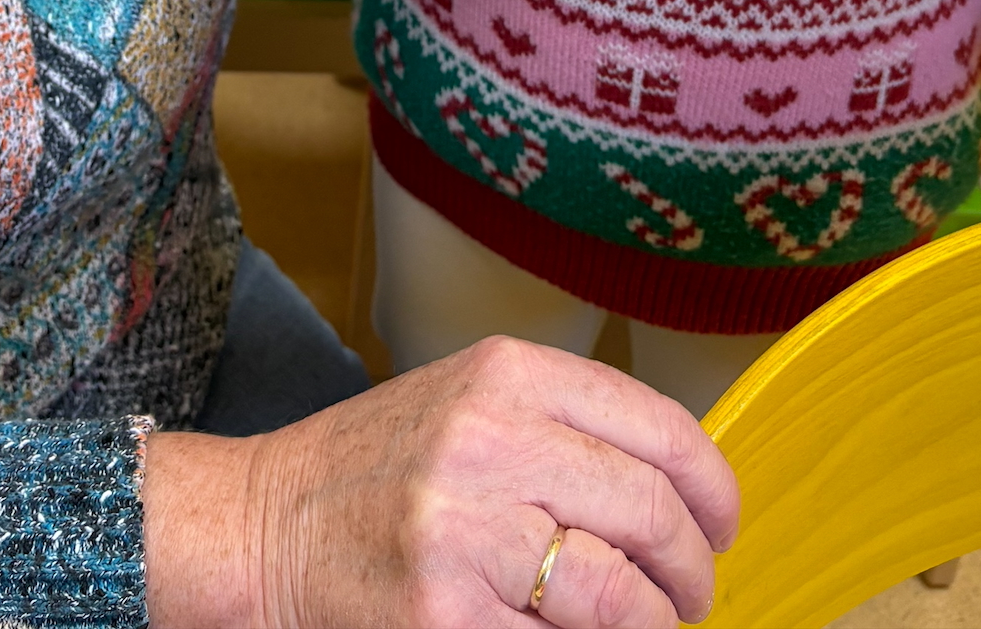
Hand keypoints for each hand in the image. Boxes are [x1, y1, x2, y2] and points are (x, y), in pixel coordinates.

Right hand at [144, 337, 739, 628]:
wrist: (261, 527)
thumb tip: (676, 489)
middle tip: (690, 597)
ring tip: (648, 627)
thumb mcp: (467, 403)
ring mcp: (467, 533)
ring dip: (655, 623)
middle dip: (691, 571)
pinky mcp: (446, 617)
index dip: (711, 489)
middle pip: (650, 510)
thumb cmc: (372, 471)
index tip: (719, 525)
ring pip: (619, 592)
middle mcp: (491, 441)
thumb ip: (561, 427)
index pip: (658, 427)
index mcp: (505, 376)